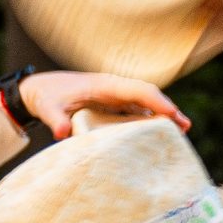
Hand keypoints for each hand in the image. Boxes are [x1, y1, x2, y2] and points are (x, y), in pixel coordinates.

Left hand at [17, 71, 186, 139]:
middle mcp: (114, 89)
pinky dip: (148, 123)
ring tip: (180, 135)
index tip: (172, 115)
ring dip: (162, 118)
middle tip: (185, 128)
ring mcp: (115, 98)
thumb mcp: (48, 107)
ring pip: (145, 105)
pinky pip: (135, 113)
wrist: (37, 90)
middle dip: (167, 110)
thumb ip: (55, 120)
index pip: (138, 90)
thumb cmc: (45, 95)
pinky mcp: (112, 107)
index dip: (157, 102)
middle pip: (148, 97)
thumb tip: (62, 134)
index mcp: (105, 84)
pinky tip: (158, 137)